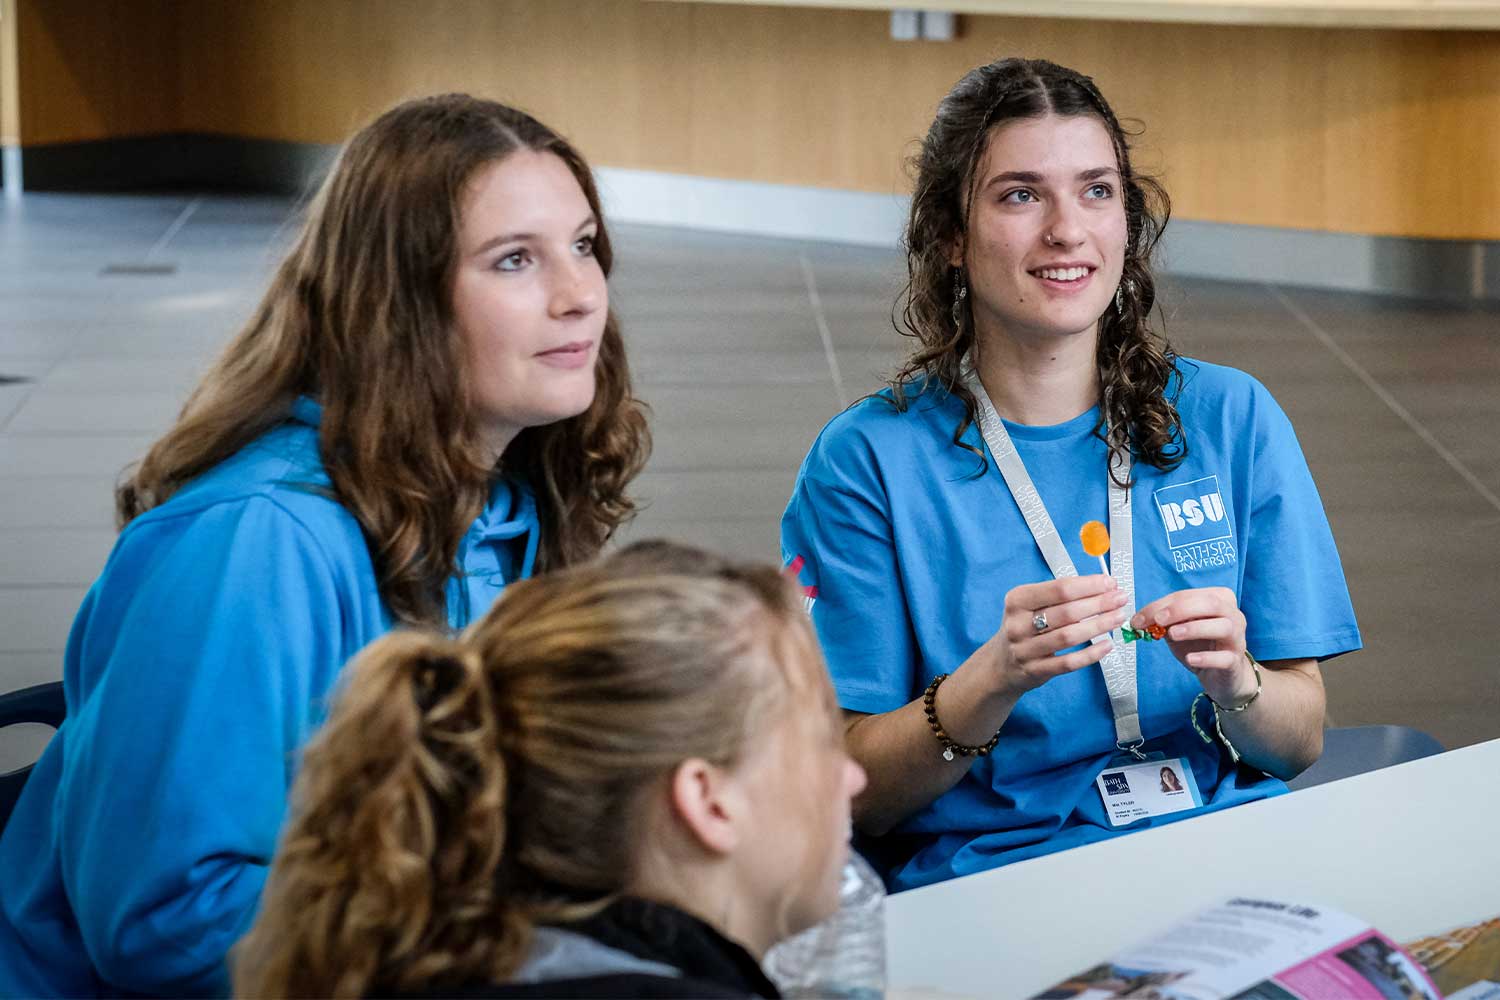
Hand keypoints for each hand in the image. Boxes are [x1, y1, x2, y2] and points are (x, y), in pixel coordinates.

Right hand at [985, 575, 1129, 697]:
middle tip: (1121, 598)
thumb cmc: (1025, 627)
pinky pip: (1067, 663)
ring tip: (1118, 617)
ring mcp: (1024, 649)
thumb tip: (1103, 587)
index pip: (1059, 589)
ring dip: (1098, 626)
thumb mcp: (1031, 605)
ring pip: (1068, 636)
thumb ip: (1060, 596)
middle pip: (1066, 612)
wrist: (1001, 663)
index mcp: (1017, 600)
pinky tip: (1107, 645)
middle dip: (1098, 603)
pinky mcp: (1034, 670)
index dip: (1088, 585)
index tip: (1110, 583)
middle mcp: (1018, 624)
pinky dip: (1090, 654)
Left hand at [1131, 587, 1253, 705]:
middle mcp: (1233, 615)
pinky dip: (1207, 658)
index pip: (1188, 596)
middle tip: (1158, 620)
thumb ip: (1163, 621)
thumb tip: (1140, 619)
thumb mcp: (1178, 629)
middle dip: (1180, 610)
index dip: (1162, 605)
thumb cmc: (1200, 645)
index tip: (1139, 618)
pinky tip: (1191, 659)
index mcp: (1218, 599)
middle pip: (1210, 604)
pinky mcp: (1236, 662)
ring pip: (1223, 627)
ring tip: (1173, 635)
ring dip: (1195, 628)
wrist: (1221, 675)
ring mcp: (1237, 639)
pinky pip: (1225, 658)